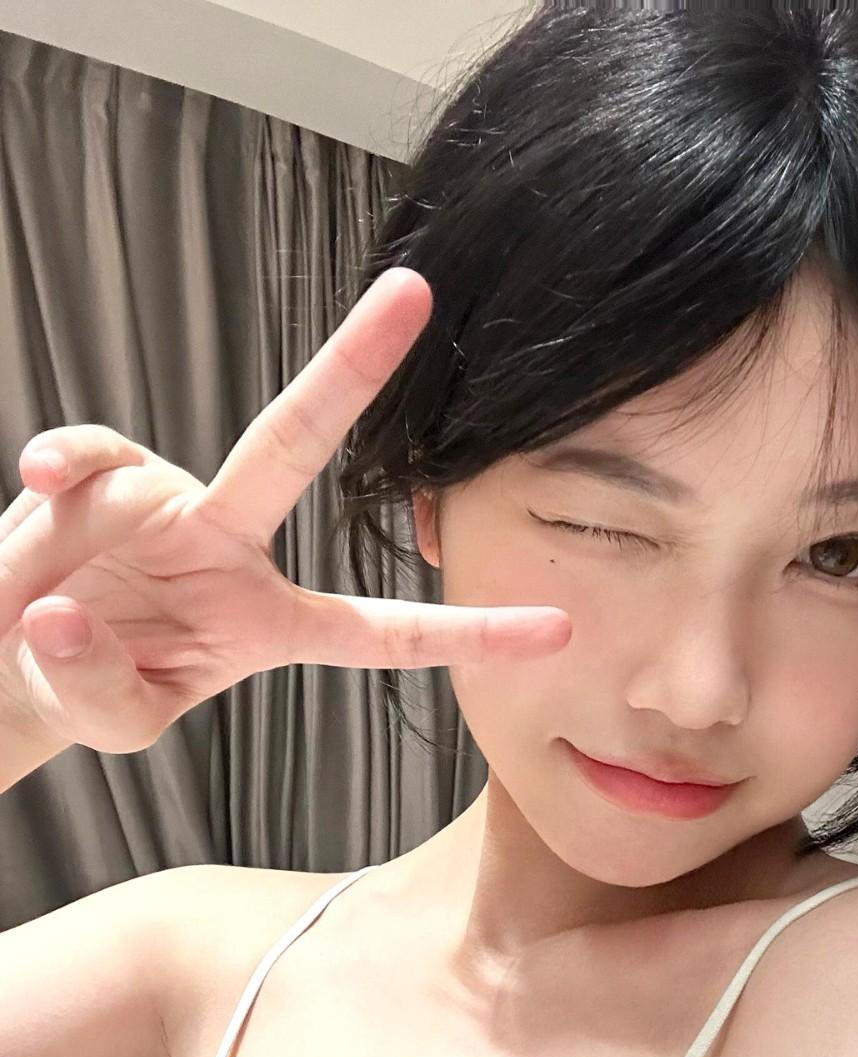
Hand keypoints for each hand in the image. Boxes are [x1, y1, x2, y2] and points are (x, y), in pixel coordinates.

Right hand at [0, 268, 569, 754]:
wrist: (16, 652)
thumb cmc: (91, 683)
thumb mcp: (113, 718)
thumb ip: (101, 689)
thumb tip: (68, 614)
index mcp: (272, 623)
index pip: (383, 633)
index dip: (468, 634)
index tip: (556, 630)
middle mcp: (234, 547)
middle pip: (299, 446)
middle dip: (351, 367)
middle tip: (412, 291)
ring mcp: (172, 503)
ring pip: (147, 486)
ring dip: (76, 544)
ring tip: (40, 611)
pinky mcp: (104, 476)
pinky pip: (86, 456)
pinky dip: (60, 469)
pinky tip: (31, 488)